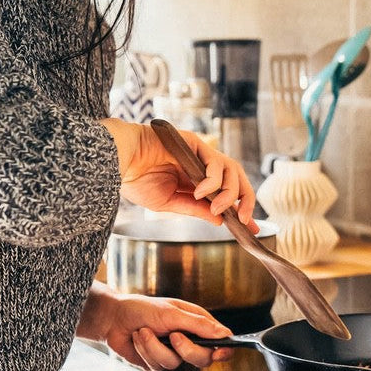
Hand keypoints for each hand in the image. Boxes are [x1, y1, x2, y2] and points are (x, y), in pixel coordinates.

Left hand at [77, 284, 232, 370]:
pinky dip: (145, 350)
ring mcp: (171, 353)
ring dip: (156, 346)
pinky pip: (157, 364)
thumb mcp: (172, 312)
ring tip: (145, 331)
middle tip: (173, 336)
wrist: (114, 318)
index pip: (219, 341)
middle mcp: (186, 340)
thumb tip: (223, 333)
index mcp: (196, 324)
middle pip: (202, 358)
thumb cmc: (142, 308)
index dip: (223, 350)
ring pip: (175, 362)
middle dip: (186, 349)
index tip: (220, 353)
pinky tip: (138, 338)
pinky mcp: (156, 362)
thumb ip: (198, 324)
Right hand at [101, 119, 256, 227]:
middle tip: (244, 219)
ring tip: (218, 208)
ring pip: (231, 169)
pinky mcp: (195, 143)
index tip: (250, 227)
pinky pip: (215, 162)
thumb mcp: (168, 203)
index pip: (227, 193)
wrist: (119, 161)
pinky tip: (201, 192)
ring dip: (230, 192)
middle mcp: (202, 165)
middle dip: (245, 199)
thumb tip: (219, 220)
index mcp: (196, 180)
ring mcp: (200, 153)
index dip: (241, 208)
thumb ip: (194, 209)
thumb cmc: (137, 180)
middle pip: (236, 179)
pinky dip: (213, 180)